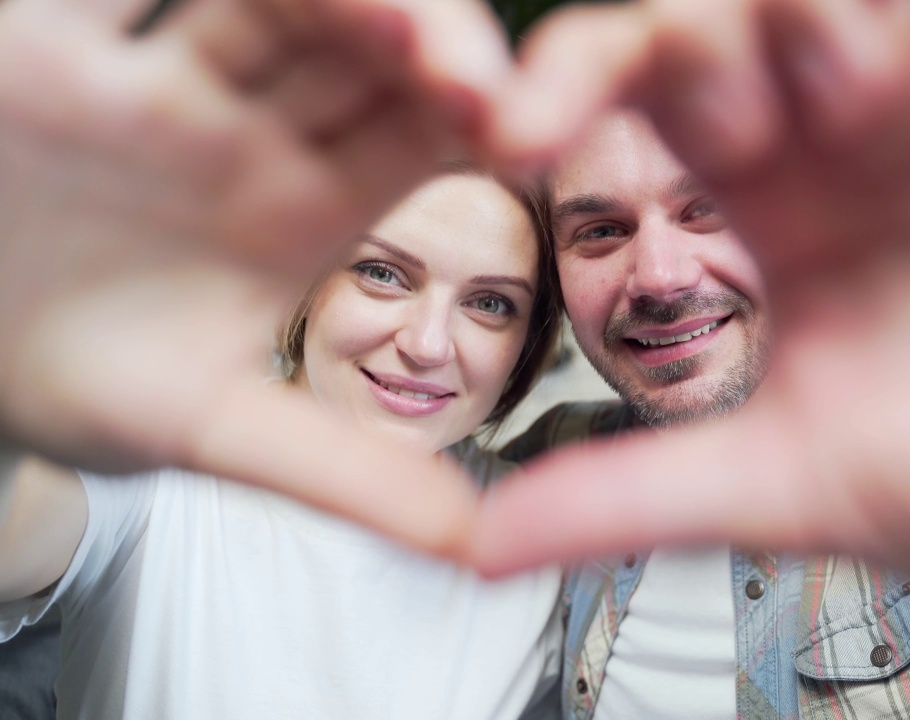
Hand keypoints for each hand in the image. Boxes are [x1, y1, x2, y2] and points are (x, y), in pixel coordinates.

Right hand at [0, 0, 512, 554]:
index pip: (423, 139)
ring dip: (347, 5)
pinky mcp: (58, 41)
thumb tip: (477, 547)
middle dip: (433, 52)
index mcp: (308, 205)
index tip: (530, 143)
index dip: (484, 127)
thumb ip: (339, 476)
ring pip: (278, 4)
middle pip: (370, 56)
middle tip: (481, 81)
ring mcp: (165, 77)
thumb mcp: (212, 430)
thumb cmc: (79, 385)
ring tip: (408, 26)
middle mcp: (255, 129)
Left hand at [473, 0, 909, 627]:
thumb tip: (484, 543)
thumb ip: (640, 495)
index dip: (557, 102)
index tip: (512, 137)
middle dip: (663, 43)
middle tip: (718, 123)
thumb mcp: (804, 487)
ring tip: (848, 102)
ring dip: (785, 8)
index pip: (626, 111)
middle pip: (690, 15)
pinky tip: (908, 49)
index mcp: (765, 215)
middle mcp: (833, 131)